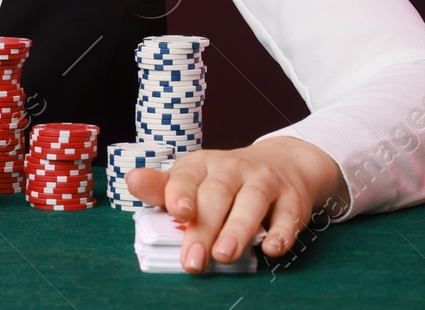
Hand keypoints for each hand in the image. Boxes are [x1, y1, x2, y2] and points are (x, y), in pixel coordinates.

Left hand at [124, 136, 349, 273]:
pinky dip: (281, 232)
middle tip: (194, 260)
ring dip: (238, 229)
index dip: (180, 192)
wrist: (283, 164)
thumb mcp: (193, 179)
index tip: (177, 212)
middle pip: (217, 194)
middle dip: (204, 228)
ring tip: (224, 255)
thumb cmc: (225, 181)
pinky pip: (287, 215)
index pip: (187, 176)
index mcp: (202, 165)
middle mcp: (232, 168)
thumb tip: (132, 180)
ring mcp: (264, 181)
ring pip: (251, 201)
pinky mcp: (292, 198)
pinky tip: (271, 249)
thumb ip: (164, 187)